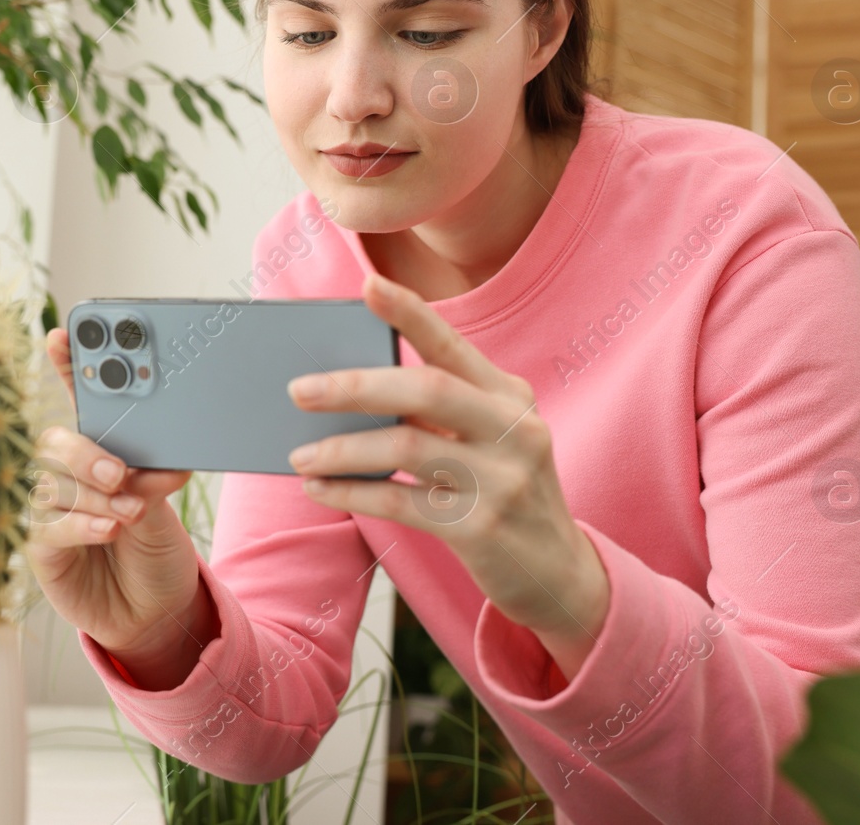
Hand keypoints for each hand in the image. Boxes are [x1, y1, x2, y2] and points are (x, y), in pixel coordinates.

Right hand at [22, 327, 208, 678]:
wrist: (156, 608)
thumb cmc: (158, 546)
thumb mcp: (164, 504)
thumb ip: (153, 476)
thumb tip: (160, 460)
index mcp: (103, 448)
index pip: (80, 399)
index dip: (68, 365)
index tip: (62, 335)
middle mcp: (71, 474)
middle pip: (57, 441)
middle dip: (86, 450)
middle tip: (120, 469)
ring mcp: (53, 509)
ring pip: (56, 485)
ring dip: (96, 496)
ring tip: (131, 509)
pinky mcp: (44, 548)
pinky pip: (53, 526)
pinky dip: (84, 524)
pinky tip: (111, 528)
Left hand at [285, 271, 610, 679]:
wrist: (561, 575)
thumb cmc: (504, 493)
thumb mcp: (490, 440)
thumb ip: (440, 412)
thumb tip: (349, 388)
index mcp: (511, 397)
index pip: (453, 346)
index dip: (410, 314)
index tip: (367, 286)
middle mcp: (514, 430)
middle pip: (426, 391)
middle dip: (355, 386)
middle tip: (298, 390)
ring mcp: (502, 481)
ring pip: (406, 449)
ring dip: (342, 450)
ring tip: (299, 456)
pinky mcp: (482, 530)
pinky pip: (401, 503)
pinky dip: (352, 492)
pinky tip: (320, 489)